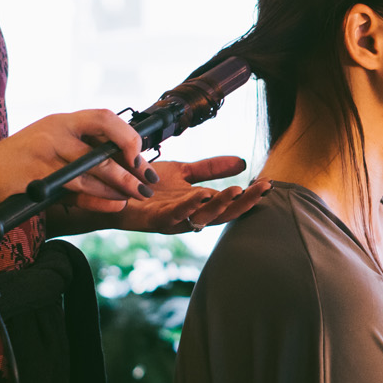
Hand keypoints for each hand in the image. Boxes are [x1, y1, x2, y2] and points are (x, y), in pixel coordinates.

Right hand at [0, 109, 152, 214]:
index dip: (126, 135)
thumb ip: (85, 147)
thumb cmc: (23, 158)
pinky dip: (97, 200)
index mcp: (63, 121)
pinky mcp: (38, 179)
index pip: (104, 118)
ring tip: (135, 195)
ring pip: (91, 175)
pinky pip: (75, 192)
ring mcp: (45, 156)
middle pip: (101, 153)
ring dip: (118, 188)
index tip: (138, 154)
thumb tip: (127, 162)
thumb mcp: (54, 141)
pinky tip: (113, 204)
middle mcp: (55, 134)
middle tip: (147, 182)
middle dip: (130, 170)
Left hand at [119, 156, 269, 233]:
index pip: (230, 203)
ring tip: (238, 190)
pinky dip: (188, 207)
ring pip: (203, 217)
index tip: (268, 183)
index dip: (249, 195)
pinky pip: (174, 216)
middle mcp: (190, 216)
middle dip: (245, 202)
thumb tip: (242, 162)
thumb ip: (211, 168)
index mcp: (199, 206)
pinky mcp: (154, 219)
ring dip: (221, 205)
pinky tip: (200, 195)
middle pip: (224, 214)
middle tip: (263, 188)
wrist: (113, 190)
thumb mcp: (184, 172)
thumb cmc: (146, 185)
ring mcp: (173, 220)